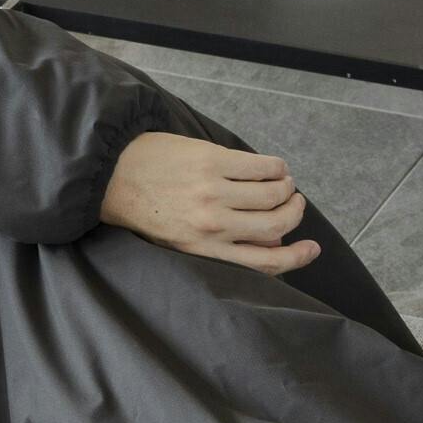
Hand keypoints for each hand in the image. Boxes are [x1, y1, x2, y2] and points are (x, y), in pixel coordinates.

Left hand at [98, 131, 322, 275]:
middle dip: (294, 214)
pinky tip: (274, 168)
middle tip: (295, 204)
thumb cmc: (144, 210)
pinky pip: (261, 165)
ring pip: (273, 193)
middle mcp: (213, 225)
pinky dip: (276, 167)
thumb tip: (267, 244)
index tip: (312, 249)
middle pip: (277, 225)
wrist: (110, 175)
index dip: (296, 257)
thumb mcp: (179, 243)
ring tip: (284, 184)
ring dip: (287, 188)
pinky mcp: (212, 160)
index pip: (265, 262)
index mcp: (205, 250)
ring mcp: (213, 191)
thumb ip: (221, 247)